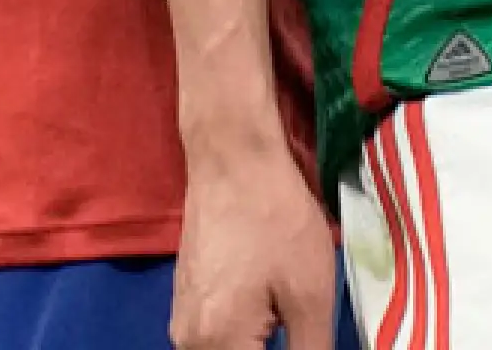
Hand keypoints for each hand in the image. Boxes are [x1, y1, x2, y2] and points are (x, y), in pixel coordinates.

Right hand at [170, 133, 338, 349]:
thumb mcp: (310, 294)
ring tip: (287, 321)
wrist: (233, 161)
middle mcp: (187, 343)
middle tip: (301, 328)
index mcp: (216, 345)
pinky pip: (215, 341)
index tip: (307, 337)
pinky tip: (270, 317)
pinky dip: (244, 340)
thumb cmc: (277, 221)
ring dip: (258, 348)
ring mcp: (181, 323)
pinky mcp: (185, 304)